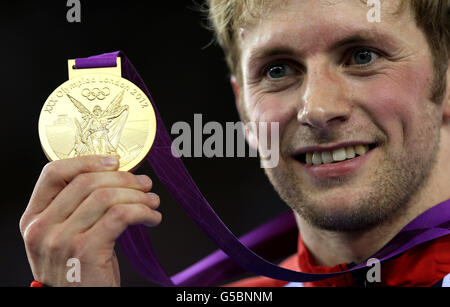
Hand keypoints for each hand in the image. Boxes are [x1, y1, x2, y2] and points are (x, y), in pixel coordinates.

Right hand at [19, 155, 160, 285]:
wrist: (82, 303)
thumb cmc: (80, 269)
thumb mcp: (66, 236)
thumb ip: (77, 208)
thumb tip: (114, 174)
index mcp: (33, 218)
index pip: (53, 173)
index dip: (87, 161)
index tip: (114, 162)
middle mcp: (41, 228)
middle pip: (86, 182)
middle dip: (123, 178)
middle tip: (144, 184)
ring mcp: (61, 241)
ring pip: (105, 197)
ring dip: (137, 195)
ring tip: (152, 201)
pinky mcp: (85, 252)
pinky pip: (120, 215)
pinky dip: (142, 212)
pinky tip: (152, 218)